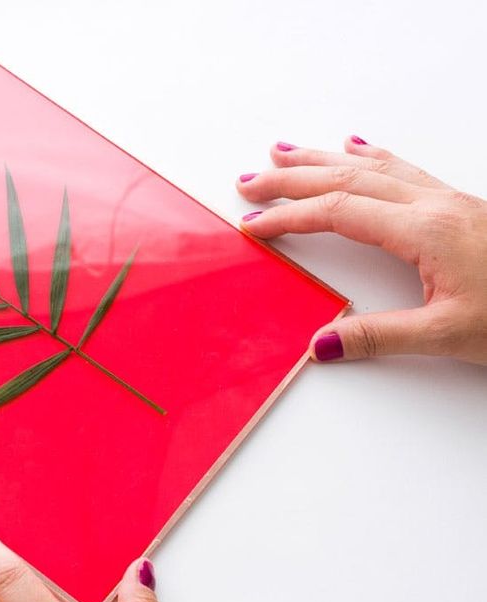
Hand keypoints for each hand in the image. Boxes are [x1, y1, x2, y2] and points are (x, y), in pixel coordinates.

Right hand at [236, 136, 486, 364]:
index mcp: (427, 229)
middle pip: (347, 178)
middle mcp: (435, 205)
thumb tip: (322, 343)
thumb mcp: (449, 335)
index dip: (289, 217)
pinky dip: (371, 156)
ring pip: (372, 166)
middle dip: (292, 178)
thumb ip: (379, 337)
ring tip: (285, 151)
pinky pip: (403, 168)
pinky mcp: (460, 206)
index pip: (338, 213)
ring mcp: (449, 200)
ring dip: (322, 158)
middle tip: (250, 180)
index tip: (253, 224)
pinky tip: (358, 147)